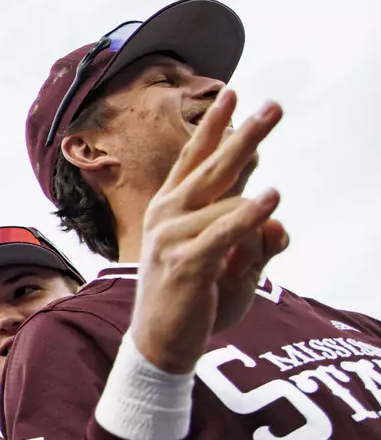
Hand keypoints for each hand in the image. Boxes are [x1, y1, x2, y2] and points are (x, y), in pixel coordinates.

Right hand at [130, 89, 289, 372]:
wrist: (162, 344)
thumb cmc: (194, 299)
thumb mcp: (232, 264)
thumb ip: (256, 237)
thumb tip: (278, 215)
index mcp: (172, 209)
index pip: (195, 159)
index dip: (215, 127)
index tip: (235, 95)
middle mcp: (167, 216)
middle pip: (211, 167)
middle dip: (243, 136)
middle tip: (273, 106)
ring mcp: (172, 238)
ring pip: (222, 206)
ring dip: (250, 202)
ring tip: (274, 195)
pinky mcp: (185, 264)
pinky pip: (223, 234)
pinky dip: (246, 217)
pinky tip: (269, 200)